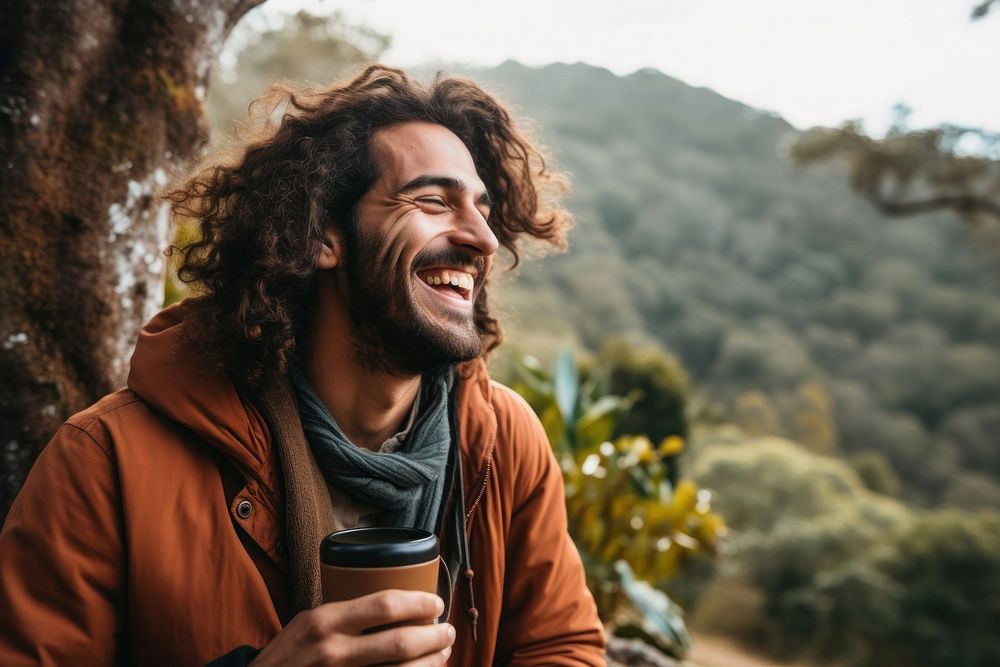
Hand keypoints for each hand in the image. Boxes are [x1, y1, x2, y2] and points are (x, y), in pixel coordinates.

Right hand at [250, 589, 453, 665]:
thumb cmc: (288, 654)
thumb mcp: (309, 621)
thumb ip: (345, 614)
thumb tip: (397, 603)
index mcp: (325, 621)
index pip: (384, 605)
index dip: (419, 603)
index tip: (437, 603)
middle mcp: (332, 651)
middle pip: (400, 643)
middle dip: (434, 637)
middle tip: (448, 631)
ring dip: (431, 663)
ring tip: (442, 654)